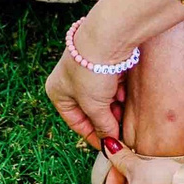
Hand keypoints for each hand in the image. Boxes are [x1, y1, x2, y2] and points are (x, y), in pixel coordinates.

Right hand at [44, 18, 126, 148]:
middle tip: (121, 133)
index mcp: (58, 92)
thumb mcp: (94, 106)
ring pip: (103, 98)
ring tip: (126, 116)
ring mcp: (87, 70)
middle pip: (91, 110)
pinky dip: (119, 93)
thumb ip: (102, 126)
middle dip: (106, 121)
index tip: (109, 147)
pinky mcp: (103, 62)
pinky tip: (126, 97)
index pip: (76, 122)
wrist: (108, 36)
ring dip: (114, 108)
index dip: (93, 136)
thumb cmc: (92, 71)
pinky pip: (112, 85)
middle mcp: (70, 81)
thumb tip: (110, 142)